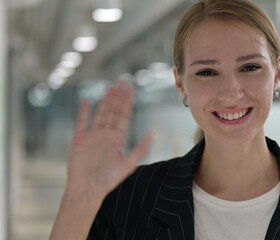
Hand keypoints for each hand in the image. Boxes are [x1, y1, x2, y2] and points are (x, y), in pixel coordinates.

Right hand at [66, 80, 152, 198]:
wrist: (87, 189)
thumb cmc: (109, 180)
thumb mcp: (129, 164)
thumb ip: (141, 148)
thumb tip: (154, 134)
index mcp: (118, 139)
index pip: (124, 116)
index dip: (128, 102)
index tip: (132, 89)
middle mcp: (106, 135)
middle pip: (113, 111)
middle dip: (118, 96)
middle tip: (122, 81)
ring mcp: (92, 136)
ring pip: (100, 113)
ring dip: (105, 100)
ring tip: (110, 87)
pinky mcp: (79, 139)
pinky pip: (82, 121)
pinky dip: (85, 111)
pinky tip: (88, 100)